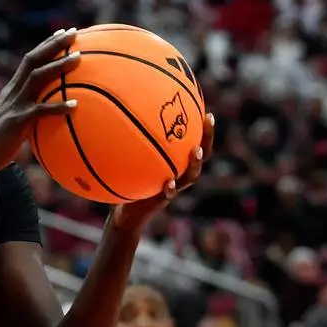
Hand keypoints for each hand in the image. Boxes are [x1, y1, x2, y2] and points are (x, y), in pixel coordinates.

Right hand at [0, 28, 80, 173]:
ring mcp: (15, 105)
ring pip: (37, 78)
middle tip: (73, 32)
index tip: (61, 34)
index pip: (28, 60)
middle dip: (53, 44)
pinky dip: (57, 107)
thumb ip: (26, 112)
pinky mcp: (17, 122)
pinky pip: (40, 111)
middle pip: (33, 60)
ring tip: (78, 57)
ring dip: (58, 66)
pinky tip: (74, 106)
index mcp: (11, 90)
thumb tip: (46, 115)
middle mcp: (12, 92)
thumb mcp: (10, 120)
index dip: (45, 45)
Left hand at [110, 111, 214, 232]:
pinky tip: (169, 182)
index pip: (193, 143)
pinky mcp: (160, 201)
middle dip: (207, 138)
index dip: (203, 129)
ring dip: (194, 164)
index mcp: (174, 164)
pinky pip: (168, 195)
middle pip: (200, 156)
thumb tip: (119, 115)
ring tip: (195, 151)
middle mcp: (178, 175)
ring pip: (190, 176)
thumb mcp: (129, 161)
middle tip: (208, 120)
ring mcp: (172, 188)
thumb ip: (130, 144)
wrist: (125, 215)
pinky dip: (170, 188)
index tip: (206, 111)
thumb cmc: (126, 183)